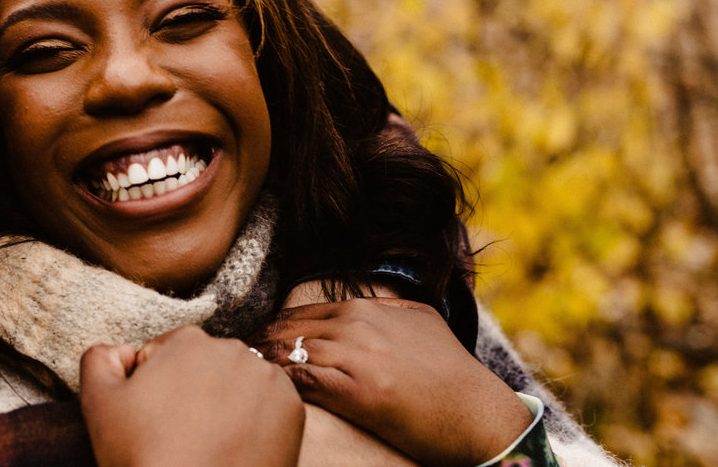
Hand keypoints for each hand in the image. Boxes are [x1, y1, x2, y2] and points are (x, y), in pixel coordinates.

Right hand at [80, 325, 303, 466]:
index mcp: (187, 340)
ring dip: (226, 404)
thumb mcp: (99, 404)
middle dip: (193, 392)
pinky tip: (237, 447)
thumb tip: (124, 350)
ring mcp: (266, 378)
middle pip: (205, 367)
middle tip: (181, 435)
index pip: (166, 356)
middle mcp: (232, 348)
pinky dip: (255, 422)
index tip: (156, 421)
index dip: (156, 389)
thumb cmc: (144, 458)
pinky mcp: (292, 407)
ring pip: (238, 384)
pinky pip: (268, 406)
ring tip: (210, 444)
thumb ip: (100, 358)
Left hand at [252, 298, 531, 466]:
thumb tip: (366, 304)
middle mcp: (358, 325)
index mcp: (367, 309)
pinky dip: (282, 383)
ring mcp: (357, 356)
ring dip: (264, 362)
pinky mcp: (359, 390)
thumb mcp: (420, 321)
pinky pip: (305, 381)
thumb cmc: (453, 374)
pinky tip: (268, 389)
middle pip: (288, 329)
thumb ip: (387, 308)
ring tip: (243, 373)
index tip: (256, 339)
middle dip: (260, 342)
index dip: (275, 327)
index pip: (302, 312)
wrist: (480, 413)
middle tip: (237, 356)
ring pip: (291, 352)